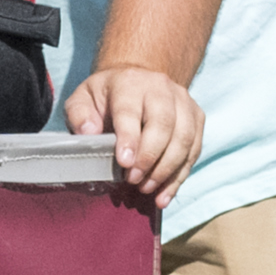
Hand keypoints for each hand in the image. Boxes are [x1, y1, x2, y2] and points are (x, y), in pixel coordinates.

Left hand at [66, 63, 206, 207]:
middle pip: (163, 125)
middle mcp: (161, 88)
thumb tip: (89, 132)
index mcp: (130, 83)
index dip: (130, 138)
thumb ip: (79, 115)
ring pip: (184, 139)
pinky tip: (164, 195)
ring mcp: (183, 102)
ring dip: (166, 170)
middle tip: (133, 180)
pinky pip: (194, 149)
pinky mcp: (196, 117)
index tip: (124, 163)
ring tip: (147, 189)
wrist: (136, 79)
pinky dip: (179, 176)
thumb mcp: (82, 99)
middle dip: (149, 157)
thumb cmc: (106, 96)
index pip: (131, 111)